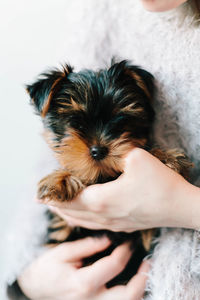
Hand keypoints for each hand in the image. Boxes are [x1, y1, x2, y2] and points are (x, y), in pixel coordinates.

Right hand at [18, 237, 148, 299]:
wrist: (33, 290)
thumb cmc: (46, 269)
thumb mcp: (63, 253)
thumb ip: (88, 246)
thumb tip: (110, 237)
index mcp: (83, 284)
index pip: (114, 265)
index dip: (125, 250)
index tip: (130, 240)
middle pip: (128, 295)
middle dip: (143, 277)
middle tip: (148, 261)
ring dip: (140, 289)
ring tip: (145, 273)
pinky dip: (130, 297)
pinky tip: (133, 285)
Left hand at [46, 148, 198, 231]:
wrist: (181, 207)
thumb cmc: (160, 183)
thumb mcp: (137, 158)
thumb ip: (116, 152)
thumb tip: (103, 149)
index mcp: (103, 199)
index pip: (71, 198)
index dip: (54, 195)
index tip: (39, 194)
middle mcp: (105, 215)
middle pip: (73, 212)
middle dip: (56, 206)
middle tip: (42, 201)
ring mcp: (114, 223)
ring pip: (83, 222)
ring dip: (67, 215)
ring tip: (56, 210)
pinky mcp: (123, 226)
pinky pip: (95, 226)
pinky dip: (81, 222)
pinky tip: (82, 219)